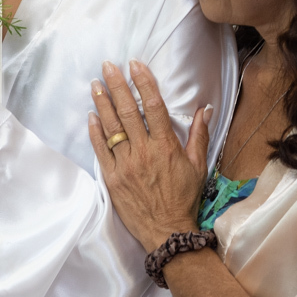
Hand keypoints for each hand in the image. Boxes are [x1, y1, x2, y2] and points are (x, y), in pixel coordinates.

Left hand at [88, 59, 211, 251]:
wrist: (167, 231)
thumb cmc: (184, 198)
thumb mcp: (198, 166)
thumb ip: (199, 135)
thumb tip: (205, 108)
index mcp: (165, 146)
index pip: (153, 106)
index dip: (143, 82)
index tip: (134, 65)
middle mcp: (144, 151)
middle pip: (127, 111)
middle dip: (116, 85)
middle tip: (107, 66)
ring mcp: (125, 164)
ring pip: (111, 127)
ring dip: (102, 102)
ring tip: (95, 84)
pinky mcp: (111, 177)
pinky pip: (100, 149)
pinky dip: (95, 131)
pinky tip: (91, 115)